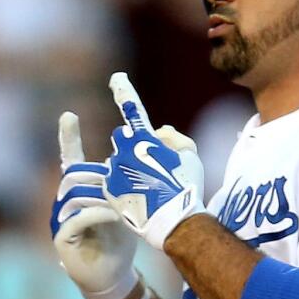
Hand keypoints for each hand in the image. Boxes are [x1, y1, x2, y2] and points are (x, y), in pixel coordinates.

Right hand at [51, 111, 138, 298]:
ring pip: (74, 193)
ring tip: (122, 203)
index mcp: (83, 188)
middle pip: (75, 173)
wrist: (115, 273)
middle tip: (118, 179)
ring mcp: (61, 218)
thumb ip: (141, 175)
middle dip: (97, 174)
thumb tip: (159, 134)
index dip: (68, 136)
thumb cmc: (123, 235)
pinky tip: (114, 215)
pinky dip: (96, 213)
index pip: (71, 156)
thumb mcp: (133, 203)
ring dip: (100, 195)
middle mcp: (67, 200)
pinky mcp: (62, 237)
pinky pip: (76, 218)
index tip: (69, 115)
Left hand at [102, 73, 204, 249]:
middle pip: (123, 137)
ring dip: (129, 167)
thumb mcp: (190, 156)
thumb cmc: (186, 186)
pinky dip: (123, 184)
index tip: (116, 77)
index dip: (124, 90)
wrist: (173, 221)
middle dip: (133, 144)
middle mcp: (123, 150)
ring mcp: (114, 170)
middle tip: (150, 163)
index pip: (132, 108)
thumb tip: (159, 130)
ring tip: (148, 187)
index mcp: (143, 138)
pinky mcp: (108, 189)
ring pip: (118, 160)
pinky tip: (139, 196)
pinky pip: (113, 180)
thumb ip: (174, 137)